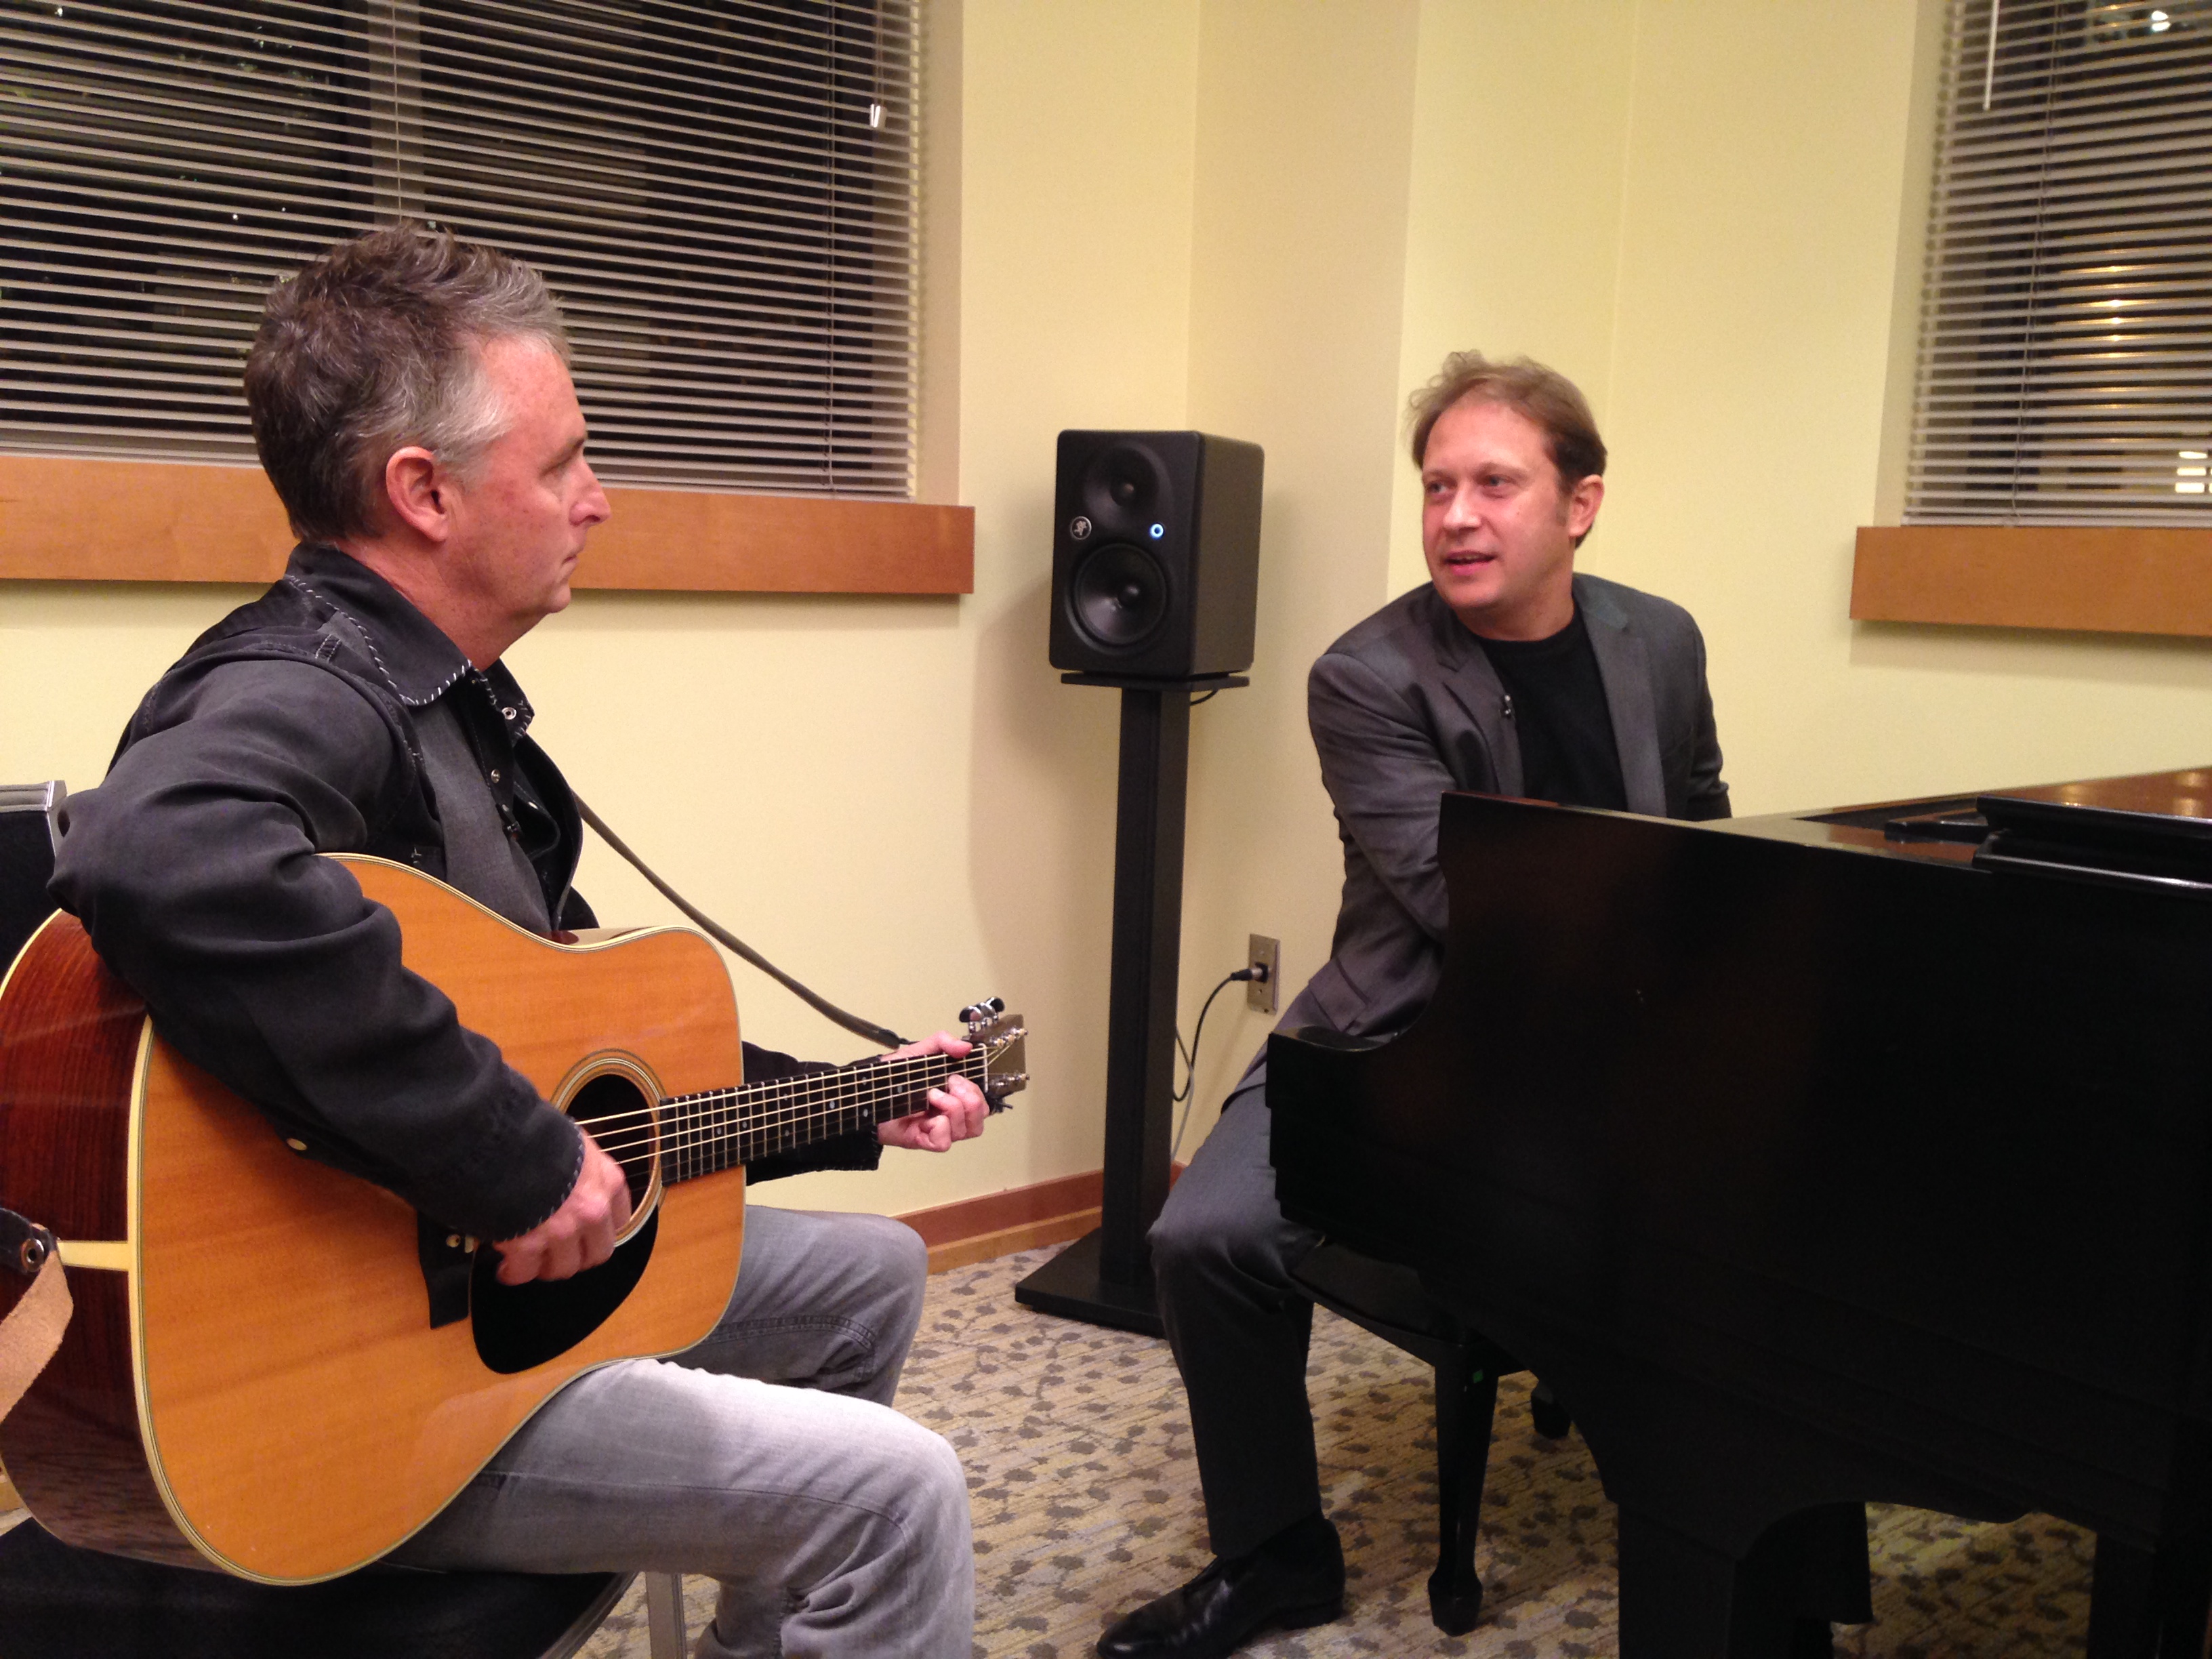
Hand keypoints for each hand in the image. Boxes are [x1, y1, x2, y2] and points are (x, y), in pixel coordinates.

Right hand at [491, 1130, 632, 1284]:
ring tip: (528, 1260)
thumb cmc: (537, 1134)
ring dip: (544, 1267)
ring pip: (562, 1268)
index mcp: (607, 1182)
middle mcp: (592, 1211)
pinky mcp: (528, 1245)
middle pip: (596, 1254)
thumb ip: (579, 1167)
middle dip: (576, 1256)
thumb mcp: (573, 1141)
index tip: (586, 1232)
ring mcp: (563, 1231)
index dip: (599, 1229)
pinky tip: (505, 1267)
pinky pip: (524, 1272)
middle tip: (556, 1253)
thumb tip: (568, 1178)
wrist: (501, 1139)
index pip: (619, 1220)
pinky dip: (513, 1272)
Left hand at [877, 1032, 989, 1152]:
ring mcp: (938, 1130)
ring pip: (967, 1131)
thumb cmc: (892, 1077)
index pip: (983, 1104)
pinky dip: (940, 1128)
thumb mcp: (918, 1052)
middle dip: (970, 1099)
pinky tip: (927, 1118)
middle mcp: (949, 1117)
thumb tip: (966, 1047)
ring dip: (953, 1109)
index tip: (956, 1077)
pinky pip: (944, 1143)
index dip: (976, 1091)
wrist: (867, 1091)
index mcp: (954, 1098)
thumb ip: (942, 1043)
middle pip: (979, 1120)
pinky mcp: (923, 1141)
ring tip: (931, 1096)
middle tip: (947, 1085)